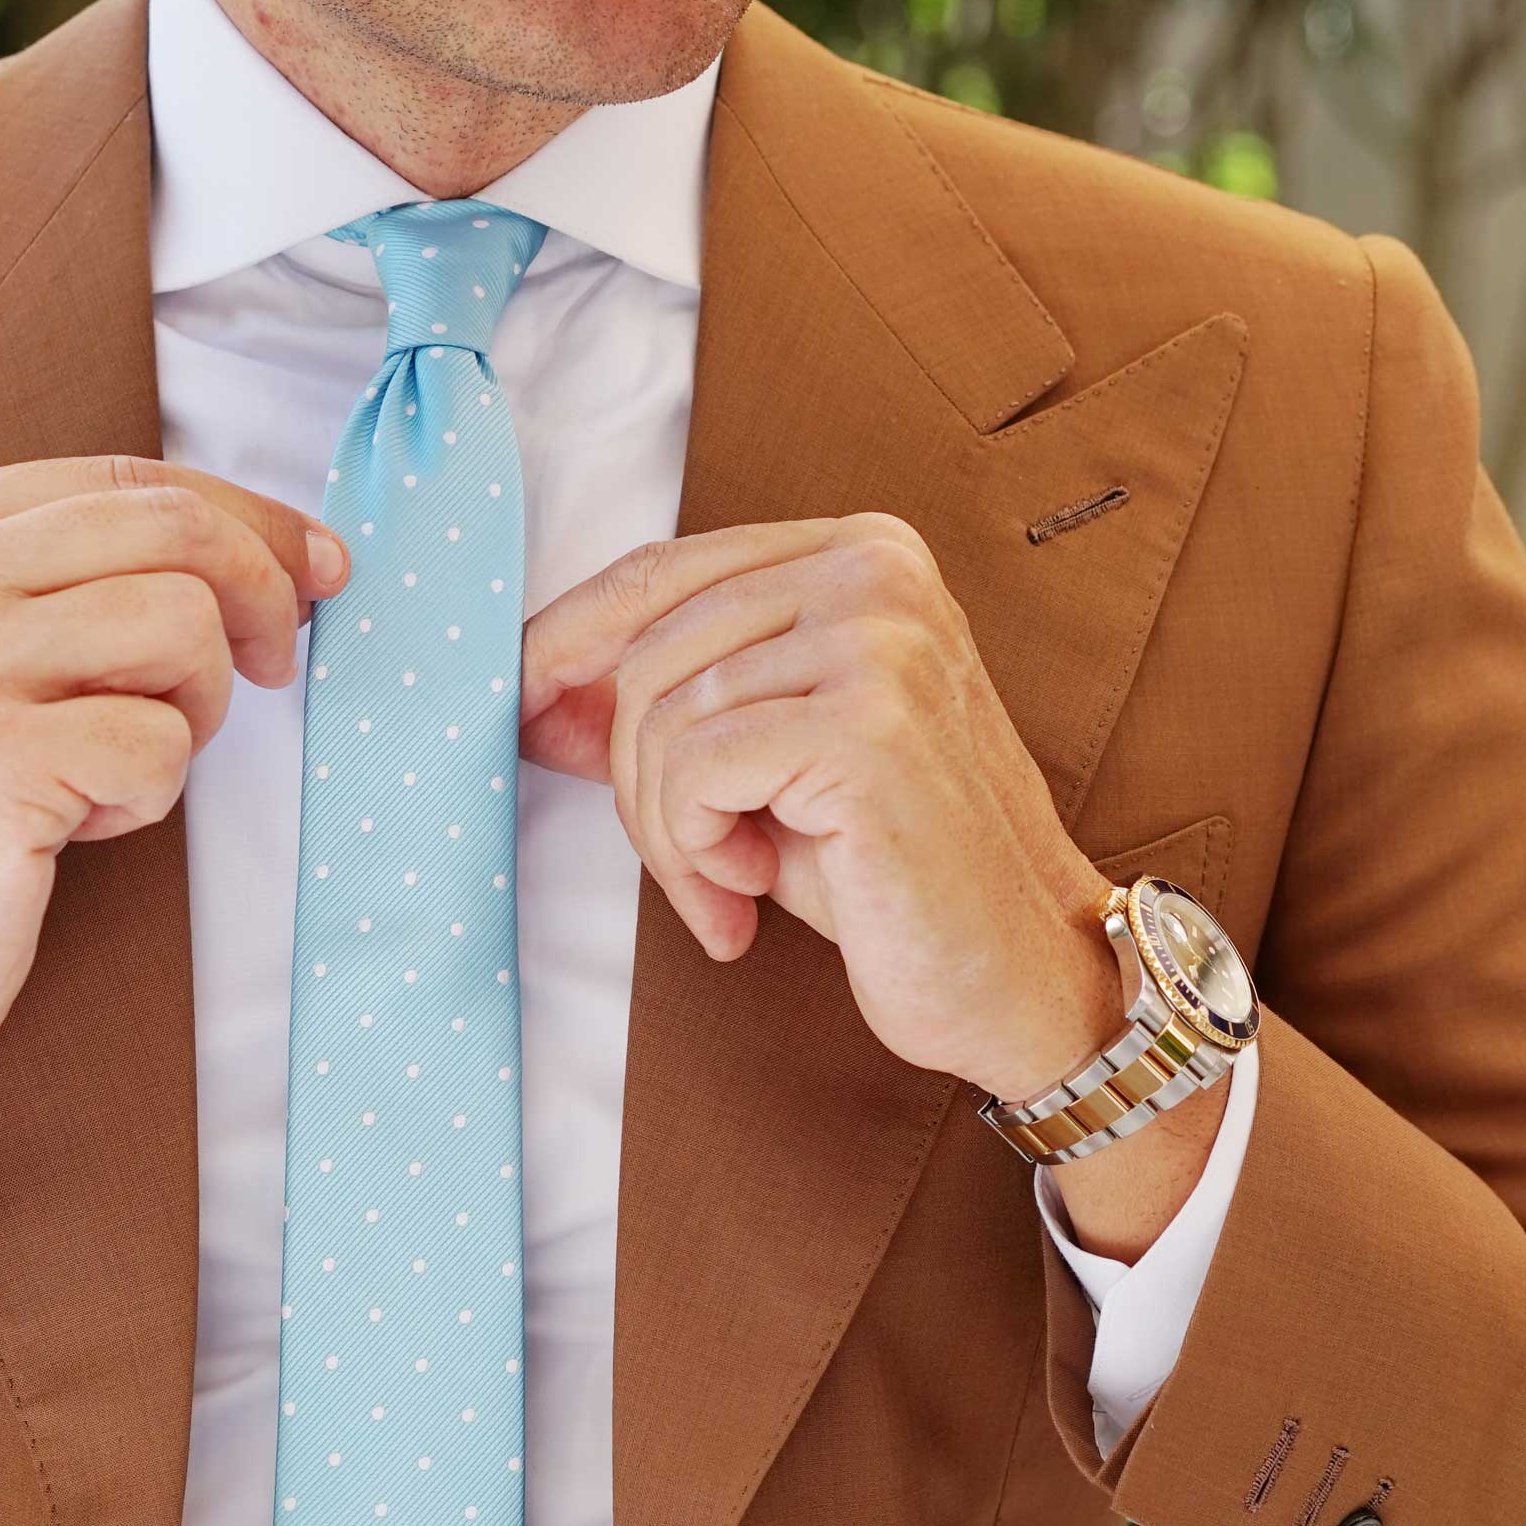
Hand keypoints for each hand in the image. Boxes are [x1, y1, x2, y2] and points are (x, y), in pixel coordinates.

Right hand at [0, 456, 348, 1237]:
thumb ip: (68, 585)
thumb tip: (273, 546)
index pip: (127, 477)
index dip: (250, 517)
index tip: (318, 566)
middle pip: (171, 527)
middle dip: (262, 595)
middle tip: (274, 669)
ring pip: (184, 625)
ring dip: (194, 711)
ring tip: (121, 768)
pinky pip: (162, 744)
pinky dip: (148, 797)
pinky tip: (76, 828)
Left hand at [515, 512, 1214, 1256]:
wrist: (1015, 972)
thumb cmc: (888, 869)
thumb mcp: (768, 757)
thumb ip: (675, 695)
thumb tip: (532, 682)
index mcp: (860, 552)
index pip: (661, 569)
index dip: (565, 641)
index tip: (510, 707)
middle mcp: (875, 573)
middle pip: (648, 646)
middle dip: (631, 777)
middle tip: (694, 867)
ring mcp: (878, 642)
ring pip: (659, 716)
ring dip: (668, 832)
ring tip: (732, 890)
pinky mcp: (865, 728)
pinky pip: (692, 774)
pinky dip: (694, 853)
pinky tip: (750, 899)